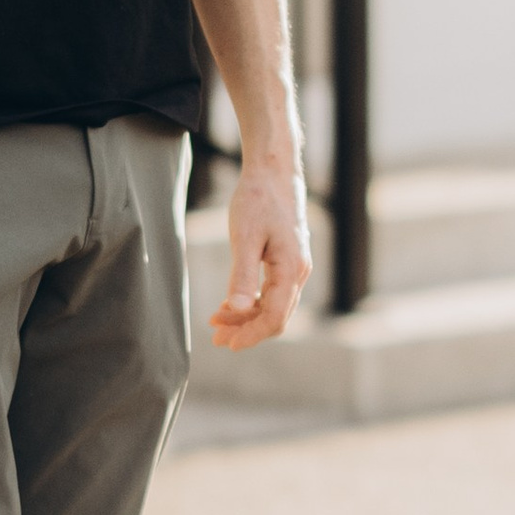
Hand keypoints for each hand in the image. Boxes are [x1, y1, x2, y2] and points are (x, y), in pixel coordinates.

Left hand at [210, 154, 311, 351]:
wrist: (273, 171)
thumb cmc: (258, 199)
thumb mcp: (245, 237)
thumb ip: (242, 275)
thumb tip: (235, 309)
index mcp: (291, 269)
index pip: (275, 317)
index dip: (251, 335)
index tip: (226, 343)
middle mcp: (298, 272)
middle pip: (275, 316)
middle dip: (246, 330)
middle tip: (215, 338)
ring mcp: (295, 267)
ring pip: (273, 305)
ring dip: (246, 317)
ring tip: (216, 321)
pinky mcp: (286, 260)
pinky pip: (271, 291)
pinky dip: (250, 301)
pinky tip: (229, 304)